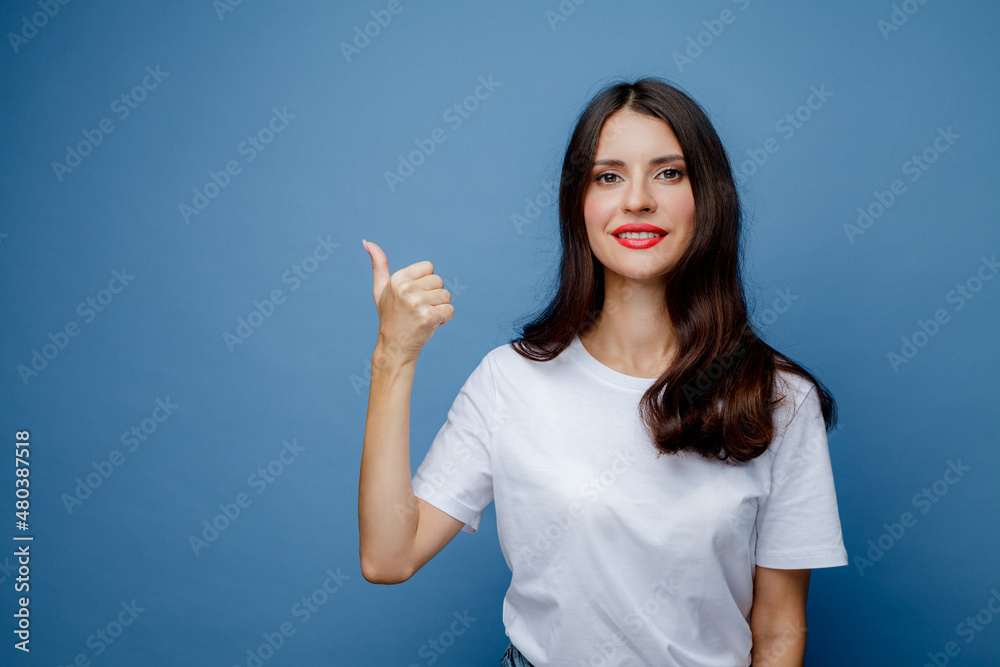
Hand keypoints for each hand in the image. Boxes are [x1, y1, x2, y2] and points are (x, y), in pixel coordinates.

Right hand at [364, 239, 453, 366]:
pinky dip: (445, 319)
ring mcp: (416, 303)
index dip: (426, 283)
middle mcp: (405, 289)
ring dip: (440, 308)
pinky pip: (450, 310)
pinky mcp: (428, 317)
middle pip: (439, 281)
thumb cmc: (390, 317)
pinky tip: (431, 325)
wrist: (394, 347)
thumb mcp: (380, 290)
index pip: (429, 267)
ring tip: (424, 316)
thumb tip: (367, 242)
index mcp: (397, 279)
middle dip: (434, 296)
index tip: (414, 296)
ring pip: (446, 296)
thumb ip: (378, 265)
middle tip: (419, 309)